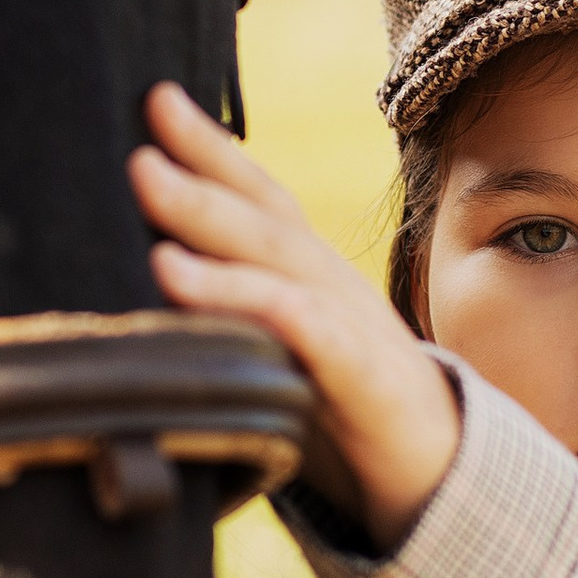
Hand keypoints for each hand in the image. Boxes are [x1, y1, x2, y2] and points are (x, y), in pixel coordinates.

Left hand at [130, 83, 460, 550]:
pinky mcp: (365, 382)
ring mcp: (352, 328)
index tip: (157, 97)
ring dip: (211, 222)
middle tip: (139, 135)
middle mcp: (330, 286)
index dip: (213, 146)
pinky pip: (310, 333)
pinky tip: (199, 286)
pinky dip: (257, 303)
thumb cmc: (341, 418)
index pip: (260, 196)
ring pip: (279, 261)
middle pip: (263, 214)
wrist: (442, 480)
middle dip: (201, 167)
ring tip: (148, 189)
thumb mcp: (278, 359)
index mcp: (310, 276)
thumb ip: (224, 324)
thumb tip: (135, 291)